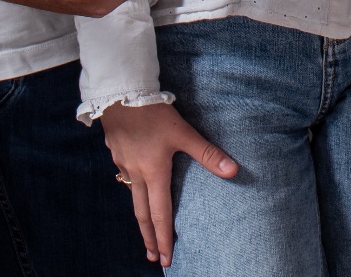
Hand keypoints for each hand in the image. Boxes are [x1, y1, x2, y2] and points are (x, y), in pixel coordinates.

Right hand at [101, 101, 238, 265]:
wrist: (119, 92)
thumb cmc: (152, 112)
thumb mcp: (183, 132)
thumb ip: (207, 153)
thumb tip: (233, 171)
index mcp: (154, 173)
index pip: (160, 215)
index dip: (164, 238)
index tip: (165, 258)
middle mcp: (136, 174)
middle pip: (142, 214)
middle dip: (149, 237)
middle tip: (153, 257)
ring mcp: (124, 164)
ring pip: (132, 197)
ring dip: (140, 217)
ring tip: (145, 230)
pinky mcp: (117, 152)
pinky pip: (125, 178)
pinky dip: (132, 192)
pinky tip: (136, 187)